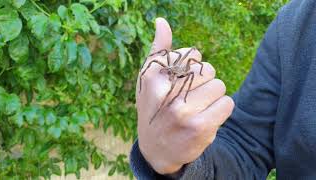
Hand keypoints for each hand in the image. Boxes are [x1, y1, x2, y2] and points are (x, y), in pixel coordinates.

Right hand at [136, 18, 234, 174]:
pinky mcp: (199, 127)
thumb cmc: (155, 107)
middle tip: (188, 99)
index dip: (192, 68)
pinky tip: (205, 119)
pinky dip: (221, 110)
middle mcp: (165, 93)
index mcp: (153, 77)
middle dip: (203, 83)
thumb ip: (158, 50)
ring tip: (196, 109)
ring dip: (213, 98)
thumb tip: (161, 21)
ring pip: (219, 86)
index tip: (181, 84)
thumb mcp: (149, 80)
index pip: (192, 55)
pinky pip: (227, 103)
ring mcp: (182, 111)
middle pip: (208, 69)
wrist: (157, 150)